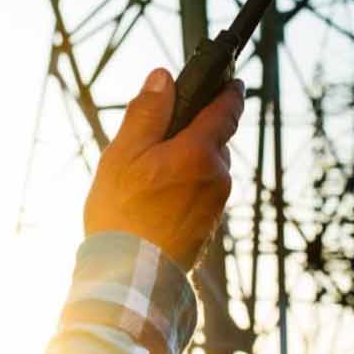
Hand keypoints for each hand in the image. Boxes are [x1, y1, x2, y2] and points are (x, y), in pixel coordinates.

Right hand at [83, 67, 244, 267]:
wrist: (128, 276)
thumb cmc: (121, 213)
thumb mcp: (124, 154)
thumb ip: (147, 113)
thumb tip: (162, 77)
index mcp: (200, 152)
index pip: (228, 109)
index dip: (229, 90)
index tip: (231, 78)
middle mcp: (218, 176)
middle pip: (215, 139)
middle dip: (194, 131)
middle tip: (158, 136)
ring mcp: (216, 204)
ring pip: (208, 167)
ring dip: (188, 161)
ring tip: (149, 176)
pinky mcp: (209, 227)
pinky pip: (203, 193)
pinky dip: (186, 186)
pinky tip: (157, 200)